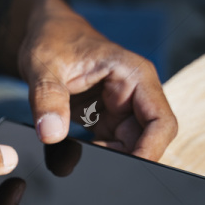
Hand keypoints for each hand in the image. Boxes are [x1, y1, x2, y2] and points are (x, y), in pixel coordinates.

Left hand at [18, 0, 177, 159]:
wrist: (44, 35)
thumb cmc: (52, 39)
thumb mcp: (44, 65)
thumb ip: (47, 98)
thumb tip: (50, 134)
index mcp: (135, 75)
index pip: (160, 122)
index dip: (151, 150)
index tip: (129, 169)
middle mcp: (136, 94)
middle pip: (149, 140)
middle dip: (128, 160)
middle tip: (95, 168)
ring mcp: (123, 109)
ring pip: (131, 147)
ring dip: (111, 160)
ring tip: (80, 158)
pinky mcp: (107, 121)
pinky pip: (112, 147)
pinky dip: (98, 156)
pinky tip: (77, 154)